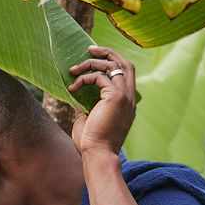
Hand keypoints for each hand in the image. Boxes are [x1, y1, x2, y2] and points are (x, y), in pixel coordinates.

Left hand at [69, 44, 136, 159]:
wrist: (97, 155)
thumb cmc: (91, 143)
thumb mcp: (88, 119)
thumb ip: (86, 105)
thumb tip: (76, 94)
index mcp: (127, 104)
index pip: (125, 74)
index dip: (112, 63)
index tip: (94, 59)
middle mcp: (130, 98)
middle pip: (126, 63)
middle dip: (108, 52)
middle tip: (90, 49)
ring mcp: (125, 97)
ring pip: (114, 65)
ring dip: (92, 63)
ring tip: (74, 69)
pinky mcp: (116, 97)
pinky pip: (100, 77)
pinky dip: (84, 78)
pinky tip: (73, 87)